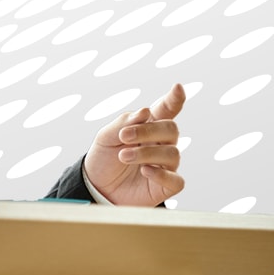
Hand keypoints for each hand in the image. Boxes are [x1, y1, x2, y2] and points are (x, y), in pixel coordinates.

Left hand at [83, 83, 184, 206]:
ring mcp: (165, 165)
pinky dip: (162, 174)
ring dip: (146, 153)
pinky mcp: (165, 186)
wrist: (96, 186)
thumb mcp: (106, 136)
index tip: (177, 88)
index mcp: (149, 127)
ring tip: (123, 155)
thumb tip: (146, 112)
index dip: (174, 99)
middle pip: (171, 129)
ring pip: (172, 153)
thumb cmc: (104, 157)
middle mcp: (161, 144)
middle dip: (148, 131)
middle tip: (124, 137)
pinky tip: (145, 170)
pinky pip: (176, 180)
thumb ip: (125, 122)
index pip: (167, 110)